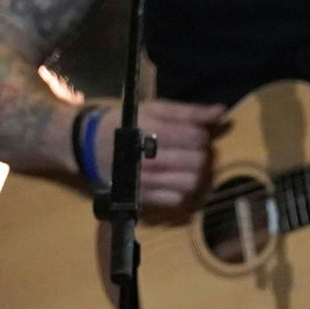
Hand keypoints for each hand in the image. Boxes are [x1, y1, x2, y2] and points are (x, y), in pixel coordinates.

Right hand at [90, 99, 224, 210]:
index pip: (198, 138)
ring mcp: (145, 182)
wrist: (88, 146)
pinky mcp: (141, 198)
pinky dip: (181, 190)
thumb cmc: (125, 122)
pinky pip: (176, 200)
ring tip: (186, 165)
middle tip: (193, 150)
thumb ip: (189, 112)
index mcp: (153, 133)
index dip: (203, 136)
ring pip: (191, 183)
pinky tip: (173, 179)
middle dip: (202, 154)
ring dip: (195, 174)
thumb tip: (221, 112)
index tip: (196, 134)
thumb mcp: (153, 109)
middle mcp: (150, 160)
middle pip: (198, 162)